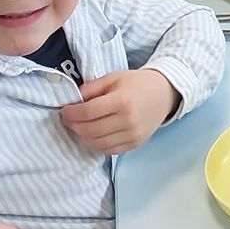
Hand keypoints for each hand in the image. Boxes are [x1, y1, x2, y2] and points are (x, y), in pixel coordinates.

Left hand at [61, 67, 178, 153]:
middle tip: (67, 120)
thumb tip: (74, 100)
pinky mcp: (135, 144)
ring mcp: (132, 135)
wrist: (164, 94)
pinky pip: (109, 150)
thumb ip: (92, 88)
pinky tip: (92, 136)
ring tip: (78, 128)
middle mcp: (127, 121)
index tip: (64, 111)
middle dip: (73, 126)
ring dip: (83, 137)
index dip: (72, 113)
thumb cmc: (138, 83)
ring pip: (97, 144)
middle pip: (90, 130)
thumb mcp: (114, 77)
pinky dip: (96, 145)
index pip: (88, 113)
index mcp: (121, 101)